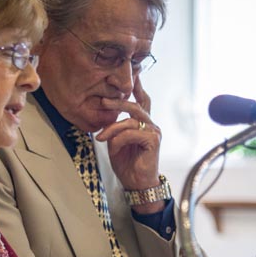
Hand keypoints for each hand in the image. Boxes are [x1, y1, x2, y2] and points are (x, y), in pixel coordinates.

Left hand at [94, 76, 161, 202]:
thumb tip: (107, 121)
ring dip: (112, 127)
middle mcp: (151, 125)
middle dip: (118, 101)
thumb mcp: (116, 143)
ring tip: (101, 136)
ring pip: (131, 120)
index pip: (143, 100)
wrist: (137, 183)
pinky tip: (113, 147)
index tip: (134, 72)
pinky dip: (120, 138)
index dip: (138, 86)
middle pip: (136, 105)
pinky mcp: (153, 141)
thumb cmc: (127, 164)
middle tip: (103, 100)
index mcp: (143, 124)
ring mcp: (154, 132)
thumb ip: (116, 130)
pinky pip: (132, 132)